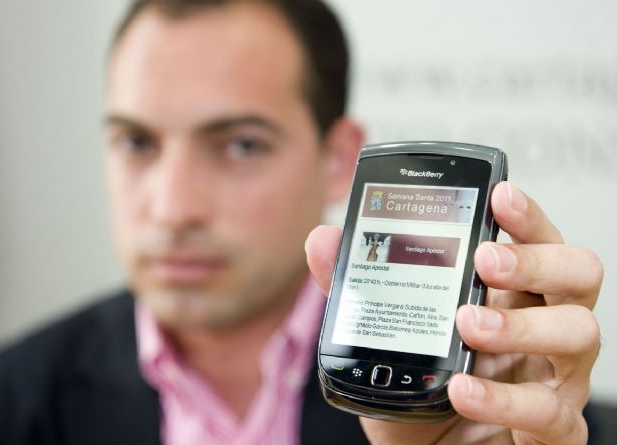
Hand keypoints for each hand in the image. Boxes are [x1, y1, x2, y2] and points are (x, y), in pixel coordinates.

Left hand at [305, 182, 602, 444]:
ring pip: (579, 333)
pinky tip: (463, 390)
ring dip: (521, 324)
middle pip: (578, 274)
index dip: (526, 216)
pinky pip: (551, 411)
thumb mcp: (385, 338)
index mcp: (507, 296)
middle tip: (485, 259)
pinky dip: (503, 398)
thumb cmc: (420, 395)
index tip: (498, 195)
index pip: (535, 243)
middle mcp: (540, 329)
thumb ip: (360, 289)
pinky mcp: (550, 429)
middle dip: (536, 257)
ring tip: (466, 322)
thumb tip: (323, 241)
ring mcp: (552, 378)